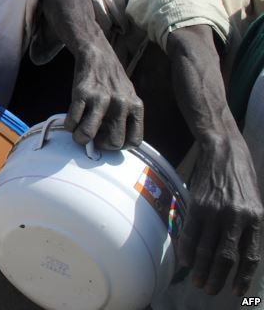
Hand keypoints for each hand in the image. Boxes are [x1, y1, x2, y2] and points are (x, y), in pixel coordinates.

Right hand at [65, 42, 143, 149]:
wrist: (97, 54)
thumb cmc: (112, 81)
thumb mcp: (128, 98)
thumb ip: (124, 118)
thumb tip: (111, 143)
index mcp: (135, 106)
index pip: (134, 141)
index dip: (120, 145)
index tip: (109, 139)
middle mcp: (121, 104)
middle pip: (114, 142)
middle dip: (100, 145)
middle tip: (93, 137)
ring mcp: (101, 98)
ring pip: (89, 133)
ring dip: (80, 138)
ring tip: (78, 133)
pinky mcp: (82, 93)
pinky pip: (73, 120)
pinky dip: (69, 125)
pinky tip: (71, 120)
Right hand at [180, 135, 263, 295]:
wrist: (224, 150)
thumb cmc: (241, 177)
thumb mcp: (254, 202)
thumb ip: (248, 226)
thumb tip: (239, 253)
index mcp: (255, 219)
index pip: (250, 256)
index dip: (243, 276)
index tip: (237, 292)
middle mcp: (236, 217)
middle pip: (226, 256)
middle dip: (218, 277)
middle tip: (210, 290)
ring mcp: (215, 211)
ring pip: (206, 249)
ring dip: (201, 269)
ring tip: (198, 282)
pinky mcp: (197, 204)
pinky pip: (190, 233)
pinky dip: (186, 250)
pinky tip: (185, 261)